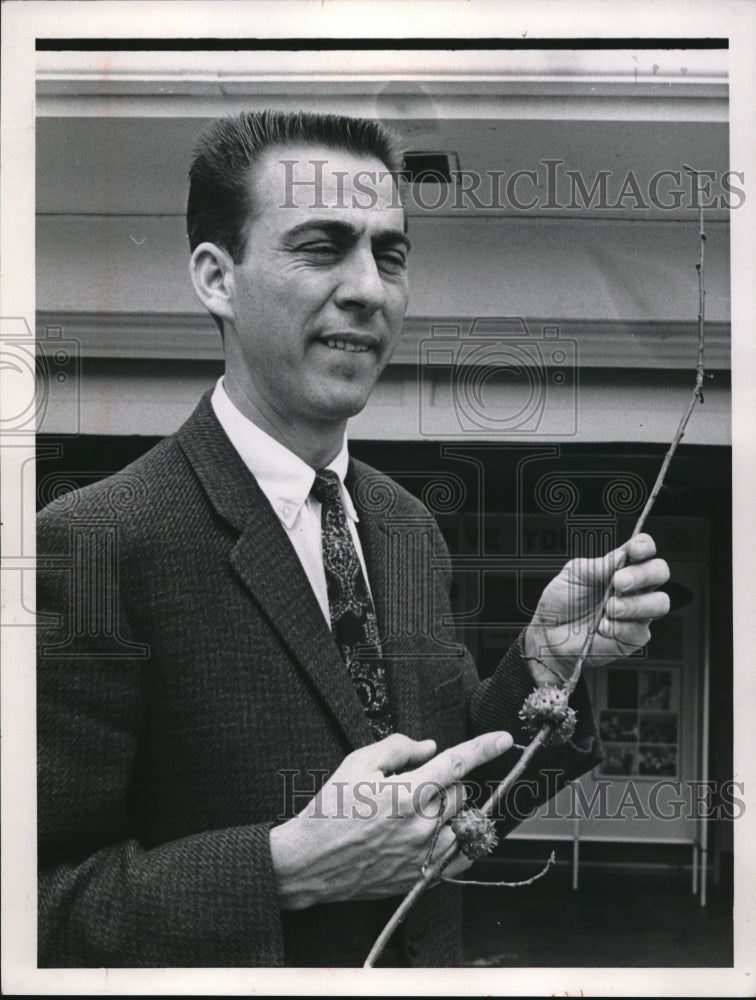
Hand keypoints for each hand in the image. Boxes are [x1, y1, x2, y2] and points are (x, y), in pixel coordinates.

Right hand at [269, 730, 511, 908]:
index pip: (457, 764)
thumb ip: (397, 748)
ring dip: (449, 813)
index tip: (503, 739)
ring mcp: (424, 856)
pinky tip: (437, 835)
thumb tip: (429, 747)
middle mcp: (421, 827)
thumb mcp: (357, 763)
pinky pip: (459, 858)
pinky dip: (457, 842)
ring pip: (462, 825)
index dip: (484, 748)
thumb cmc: (331, 809)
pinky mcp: (421, 878)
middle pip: (460, 794)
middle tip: (415, 786)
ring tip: (419, 813)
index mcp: (407, 794)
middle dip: (445, 783)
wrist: (310, 861)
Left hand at [524, 532, 669, 684]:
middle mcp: (634, 588)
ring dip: (634, 604)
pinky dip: (621, 628)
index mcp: (621, 567)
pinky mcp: (634, 637)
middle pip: (660, 572)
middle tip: (618, 582)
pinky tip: (602, 627)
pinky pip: (641, 631)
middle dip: (642, 575)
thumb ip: (599, 565)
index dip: (644, 546)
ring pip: (660, 602)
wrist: (550, 633)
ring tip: (608, 608)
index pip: (644, 550)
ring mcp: (637, 612)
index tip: (634, 550)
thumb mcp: (574, 575)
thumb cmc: (562, 601)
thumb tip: (622, 556)